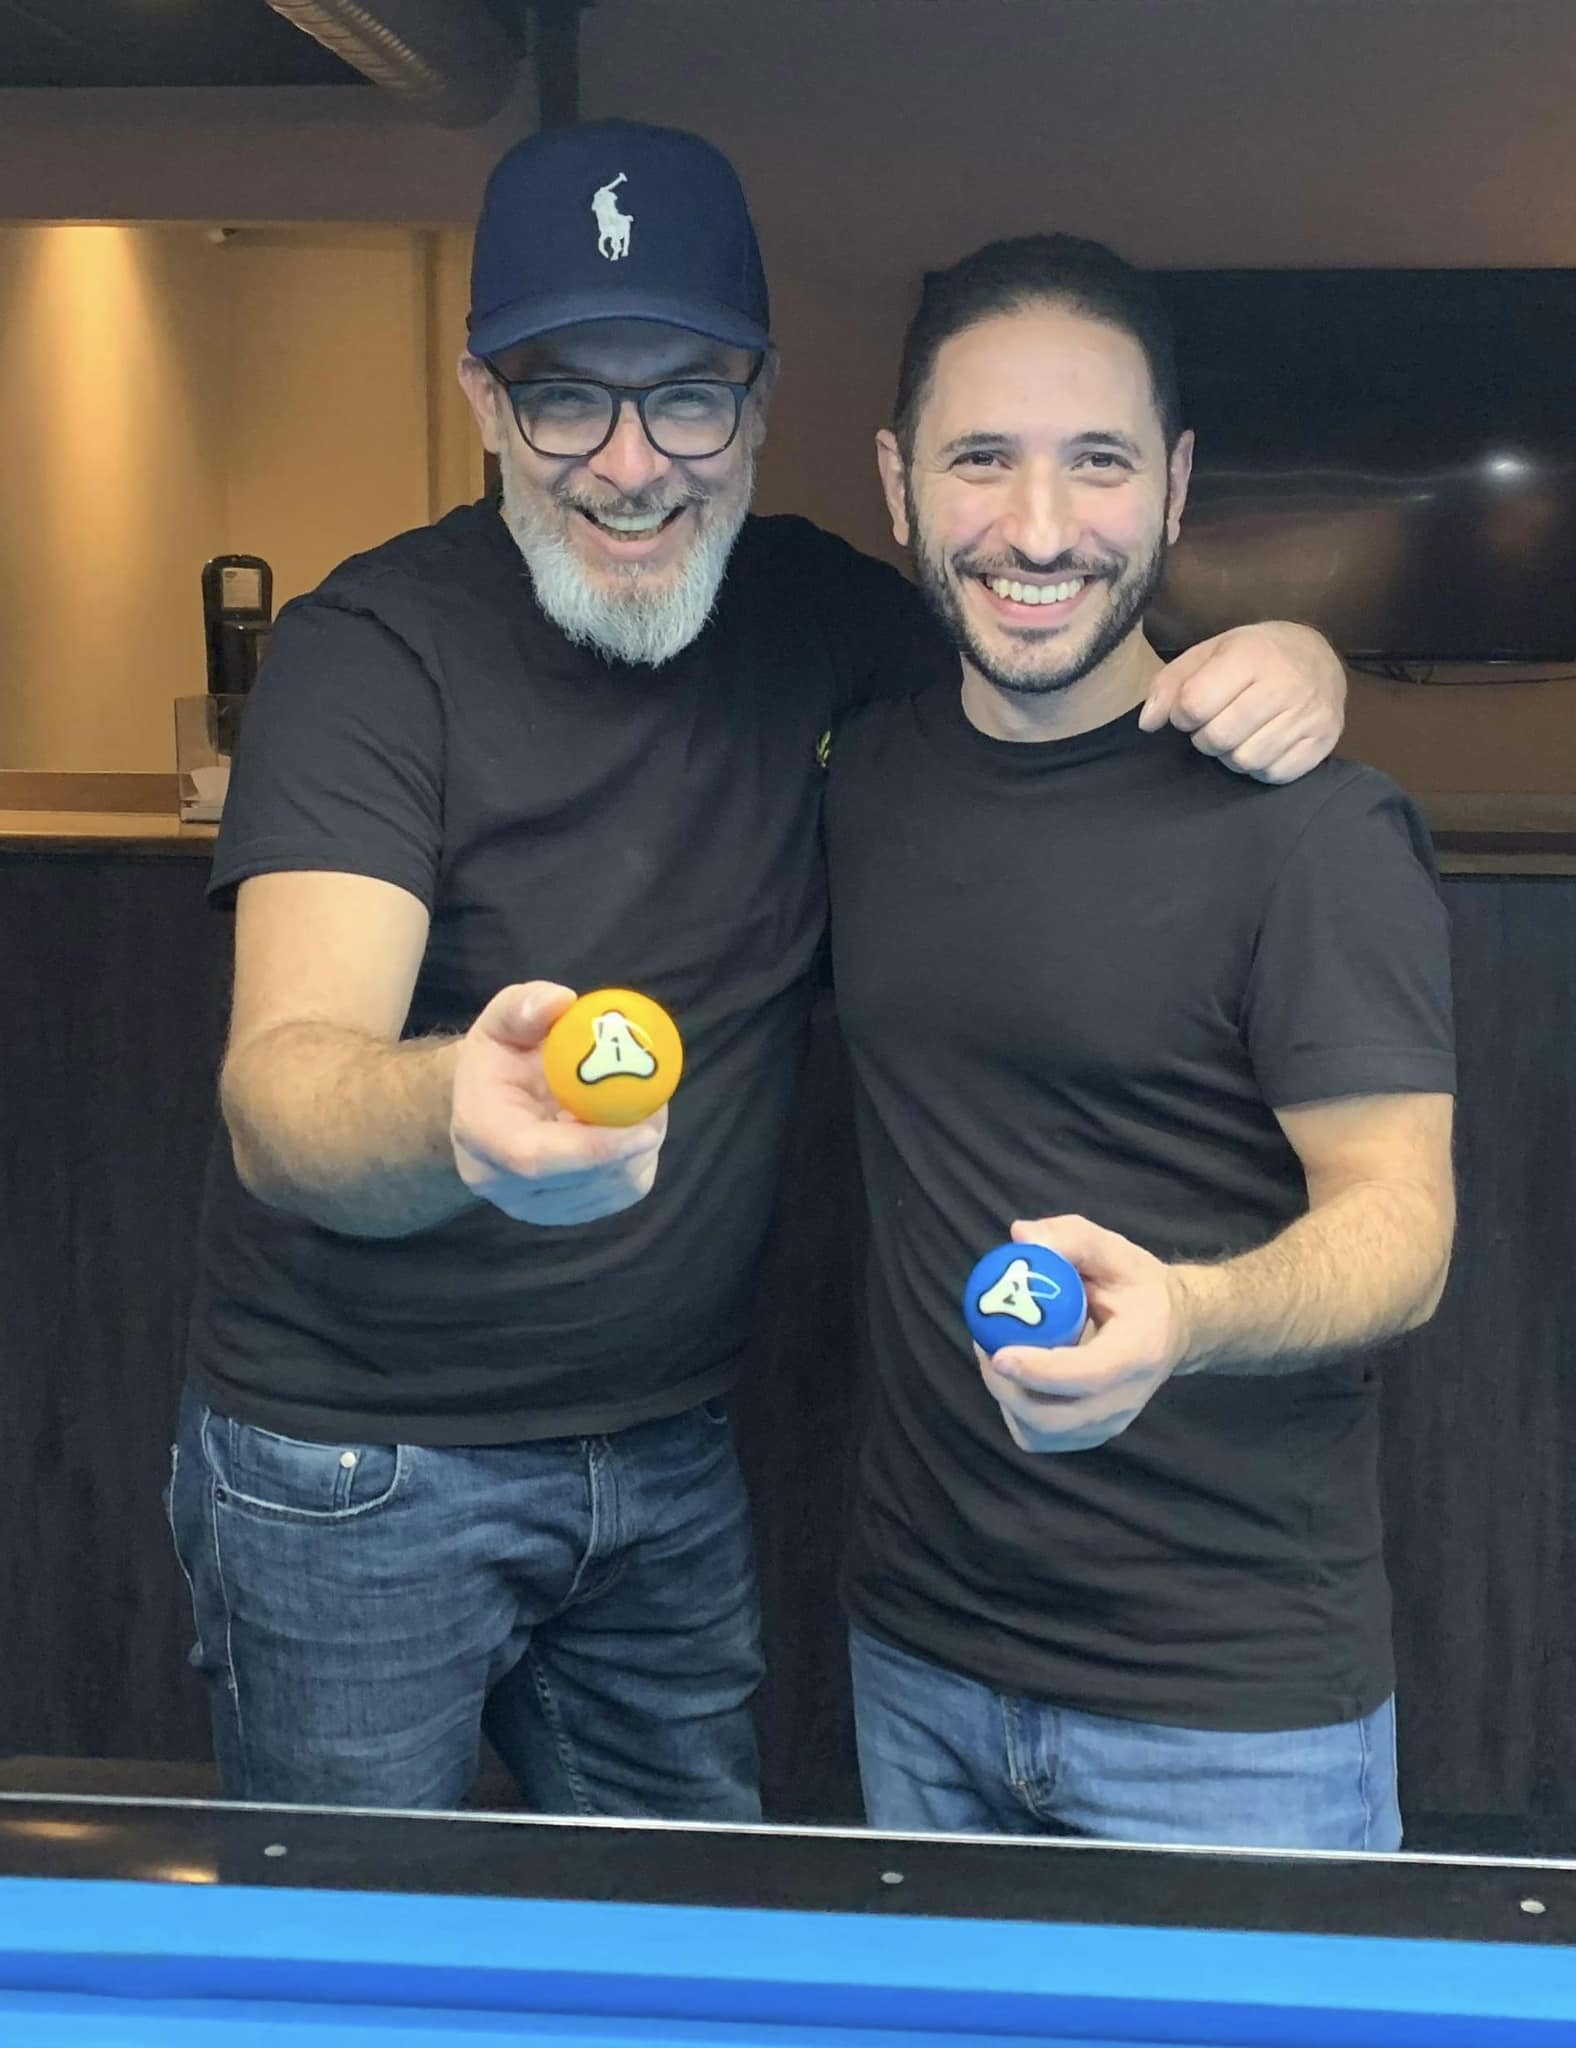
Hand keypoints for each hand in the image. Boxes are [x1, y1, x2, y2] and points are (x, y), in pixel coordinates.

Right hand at [451, 982, 666, 1224]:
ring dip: (639, 1150)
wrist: (488, 1105)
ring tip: (642, 1107)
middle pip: (582, 1180)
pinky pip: (618, 1194)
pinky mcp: (563, 1214)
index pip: (536, 1158)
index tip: (645, 1127)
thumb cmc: (499, 1058)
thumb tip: (561, 1001)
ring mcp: (532, 1206)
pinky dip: (636, 1161)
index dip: (595, 1148)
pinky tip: (628, 1130)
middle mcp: (500, 1183)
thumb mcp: (502, 1021)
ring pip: (608, 1190)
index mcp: (481, 1135)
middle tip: (657, 1099)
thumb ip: (523, 1006)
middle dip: (632, 1144)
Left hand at [976, 1216, 1189, 1453]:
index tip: (998, 1352)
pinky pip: (1039, 1436)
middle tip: (985, 1344)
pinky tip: (1013, 1375)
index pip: (1089, 1374)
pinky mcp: (1090, 1433)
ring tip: (996, 1352)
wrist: (1172, 1328)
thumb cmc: (1137, 1287)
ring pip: (1041, 1432)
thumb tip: (1021, 1237)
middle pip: (1056, 1416)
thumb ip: (1071, 1237)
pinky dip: (1014, 1410)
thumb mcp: (1114, 1251)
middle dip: (1007, 1387)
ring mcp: (1109, 1423)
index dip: (1040, 1370)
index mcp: (1139, 1351)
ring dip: (1005, 1396)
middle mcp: (1127, 1398)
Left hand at [1140, 622, 1344, 783]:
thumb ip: (1170, 684)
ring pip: (1246, 761)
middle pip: (1219, 738)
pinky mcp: (1325, 740)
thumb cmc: (1254, 655)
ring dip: (1231, 755)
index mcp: (1251, 655)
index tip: (1191, 708)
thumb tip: (1148, 724)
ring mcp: (1309, 714)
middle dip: (1205, 738)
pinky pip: (1274, 773)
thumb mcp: (1209, 653)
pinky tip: (1263, 743)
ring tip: (1239, 733)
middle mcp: (1285, 684)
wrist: (1318, 655)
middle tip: (1215, 723)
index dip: (1182, 714)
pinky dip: (1260, 766)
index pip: (1194, 704)